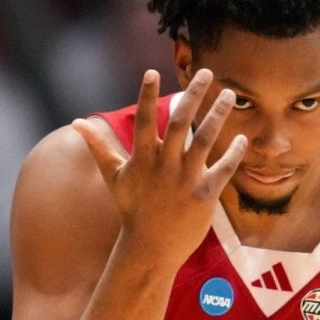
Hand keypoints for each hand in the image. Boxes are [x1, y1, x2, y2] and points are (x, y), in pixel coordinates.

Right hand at [72, 69, 245, 267]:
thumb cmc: (132, 209)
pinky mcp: (204, 195)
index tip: (152, 71)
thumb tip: (77, 122)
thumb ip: (99, 147)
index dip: (146, 95)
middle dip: (193, 95)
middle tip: (206, 71)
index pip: (144, 120)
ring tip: (229, 95)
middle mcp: (164, 165)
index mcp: (142, 158)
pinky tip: (242, 138)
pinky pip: (223, 170)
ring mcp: (185, 180)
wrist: (150, 248)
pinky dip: (233, 153)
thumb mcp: (113, 176)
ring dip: (218, 115)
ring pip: (205, 140)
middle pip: (180, 122)